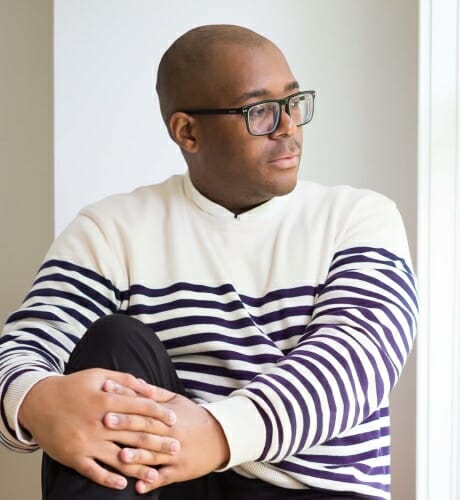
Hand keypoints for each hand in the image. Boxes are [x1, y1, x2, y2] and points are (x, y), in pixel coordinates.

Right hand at [18, 368, 178, 489]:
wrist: (38, 402)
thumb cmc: (72, 386)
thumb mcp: (99, 375)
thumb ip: (126, 380)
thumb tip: (149, 388)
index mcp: (107, 399)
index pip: (140, 407)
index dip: (160, 413)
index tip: (175, 420)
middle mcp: (99, 422)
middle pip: (135, 433)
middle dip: (158, 441)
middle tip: (176, 448)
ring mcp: (87, 441)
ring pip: (118, 456)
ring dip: (139, 466)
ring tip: (157, 473)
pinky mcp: (74, 456)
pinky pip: (94, 471)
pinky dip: (109, 478)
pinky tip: (124, 483)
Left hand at [108, 393, 229, 493]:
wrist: (220, 437)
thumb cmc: (193, 417)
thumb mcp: (177, 401)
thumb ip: (155, 393)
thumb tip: (135, 381)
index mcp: (167, 414)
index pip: (143, 404)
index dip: (125, 398)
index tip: (108, 393)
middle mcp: (171, 432)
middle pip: (146, 427)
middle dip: (126, 424)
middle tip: (105, 421)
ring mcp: (175, 452)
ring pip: (154, 454)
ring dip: (137, 456)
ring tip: (121, 456)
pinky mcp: (180, 470)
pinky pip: (165, 477)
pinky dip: (152, 481)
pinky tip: (140, 486)